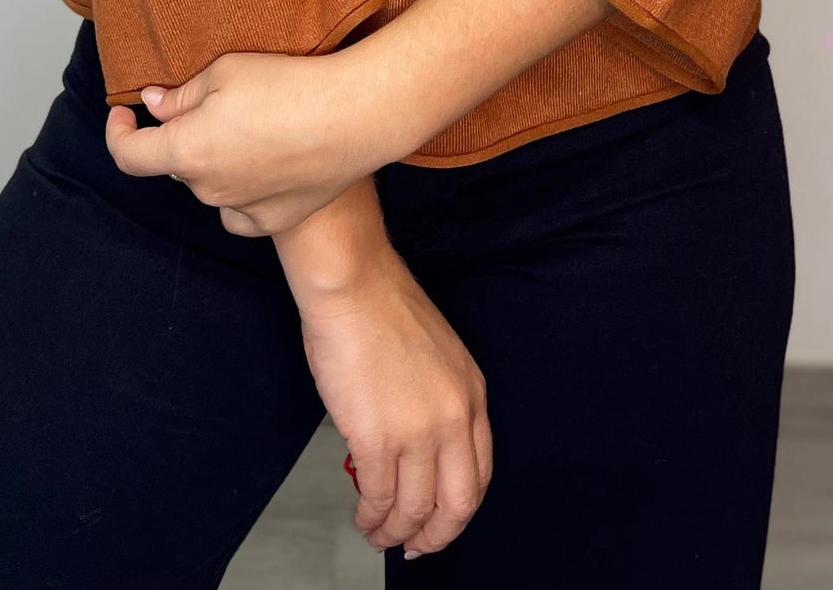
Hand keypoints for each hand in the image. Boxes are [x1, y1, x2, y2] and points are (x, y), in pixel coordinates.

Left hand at [105, 46, 384, 236]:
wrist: (352, 117)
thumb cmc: (287, 85)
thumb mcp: (225, 70)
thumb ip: (181, 95)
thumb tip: (153, 106)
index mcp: (186, 152)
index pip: (129, 155)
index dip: (118, 132)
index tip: (123, 113)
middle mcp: (207, 189)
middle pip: (177, 164)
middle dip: (182, 135)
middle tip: (213, 100)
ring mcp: (240, 210)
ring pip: (211, 184)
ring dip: (215, 159)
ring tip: (253, 124)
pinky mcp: (273, 221)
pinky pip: (240, 211)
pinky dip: (240, 190)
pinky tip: (264, 163)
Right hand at [288, 227, 492, 561]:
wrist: (353, 284)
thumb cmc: (382, 309)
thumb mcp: (438, 357)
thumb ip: (440, 403)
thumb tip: (419, 450)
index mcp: (472, 395)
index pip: (480, 476)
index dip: (458, 512)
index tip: (439, 526)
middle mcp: (454, 419)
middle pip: (456, 505)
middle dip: (434, 537)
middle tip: (413, 548)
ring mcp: (418, 431)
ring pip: (414, 509)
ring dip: (394, 532)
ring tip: (376, 534)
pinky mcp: (378, 439)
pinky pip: (379, 497)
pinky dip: (371, 517)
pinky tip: (363, 517)